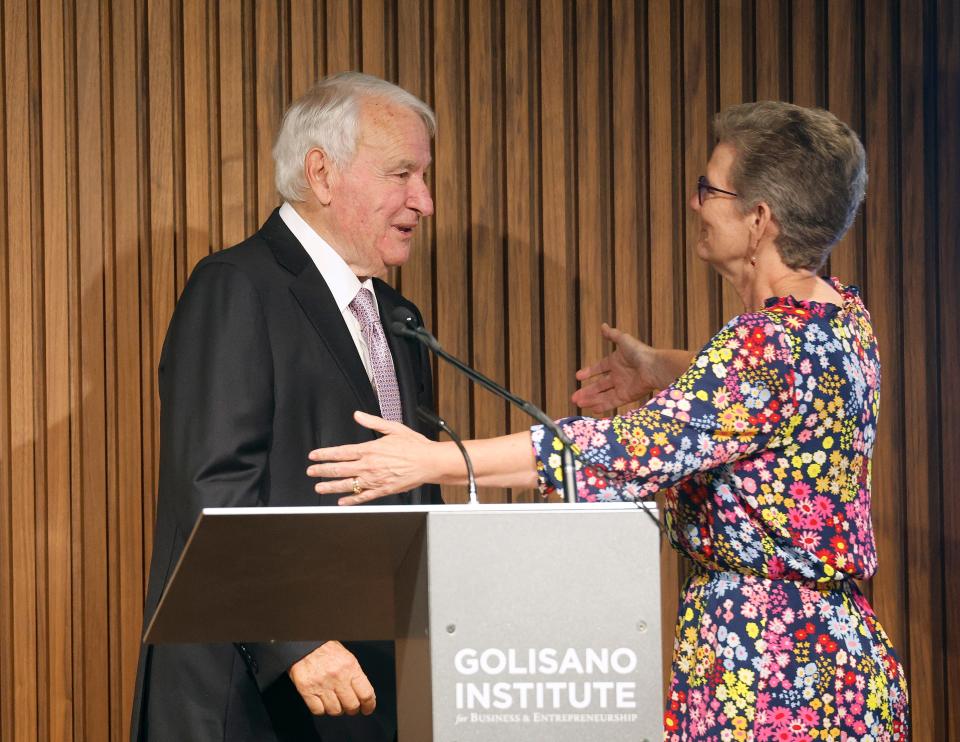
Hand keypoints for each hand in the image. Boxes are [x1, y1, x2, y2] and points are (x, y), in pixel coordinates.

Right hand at [288, 641, 375, 716]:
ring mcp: (322, 685)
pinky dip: (321, 709)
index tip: (367, 709)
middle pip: (352, 706)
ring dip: (337, 709)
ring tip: (335, 702)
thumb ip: (355, 675)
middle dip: (352, 709)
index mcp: (350, 666)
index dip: (369, 705)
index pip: (366, 694)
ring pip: (335, 711)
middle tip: (350, 707)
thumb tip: (364, 694)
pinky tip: (323, 701)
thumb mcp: (347, 657)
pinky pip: (318, 710)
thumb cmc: (326, 649)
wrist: (304, 643)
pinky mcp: (307, 690)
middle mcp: (337, 677)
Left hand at [307, 411, 435, 503]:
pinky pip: (363, 497)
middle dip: (322, 471)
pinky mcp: (382, 490)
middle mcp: (369, 465)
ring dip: (331, 486)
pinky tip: (341, 502)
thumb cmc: (414, 445)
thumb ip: (372, 422)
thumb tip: (358, 415)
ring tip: (319, 488)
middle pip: (339, 469)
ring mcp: (374, 479)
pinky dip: (351, 500)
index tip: (314, 456)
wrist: (429, 462)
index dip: (324, 454)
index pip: (341, 452)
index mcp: (369, 449)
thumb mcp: (393, 428)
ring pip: (347, 485)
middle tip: (311, 472)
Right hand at [571, 323, 663, 413]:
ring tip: (578, 403)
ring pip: (603, 395)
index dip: (589, 372)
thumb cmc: (641, 352)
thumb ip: (612, 335)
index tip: (578, 376)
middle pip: (599, 385)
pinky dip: (602, 406)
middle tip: (574, 397)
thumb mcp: (624, 340)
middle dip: (586, 391)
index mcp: (616, 362)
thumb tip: (603, 325)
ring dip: (590, 399)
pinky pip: (612, 402)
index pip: (599, 368)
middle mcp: (618, 375)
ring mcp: (622, 387)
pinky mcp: (626, 396)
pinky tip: (592, 409)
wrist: (654, 367)